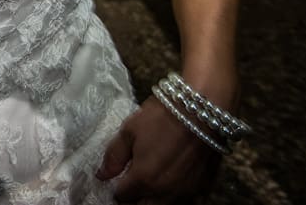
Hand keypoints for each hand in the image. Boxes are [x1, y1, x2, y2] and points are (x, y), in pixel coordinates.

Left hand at [97, 97, 221, 201]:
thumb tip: (102, 175)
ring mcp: (187, 192)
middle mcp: (165, 192)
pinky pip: (186, 201)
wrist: (201, 110)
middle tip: (131, 187)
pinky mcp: (204, 187)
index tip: (118, 180)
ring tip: (150, 185)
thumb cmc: (161, 117)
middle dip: (134, 201)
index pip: (123, 197)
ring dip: (153, 200)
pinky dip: (175, 197)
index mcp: (143, 179)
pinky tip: (171, 183)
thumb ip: (114, 157)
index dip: (117, 189)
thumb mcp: (129, 131)